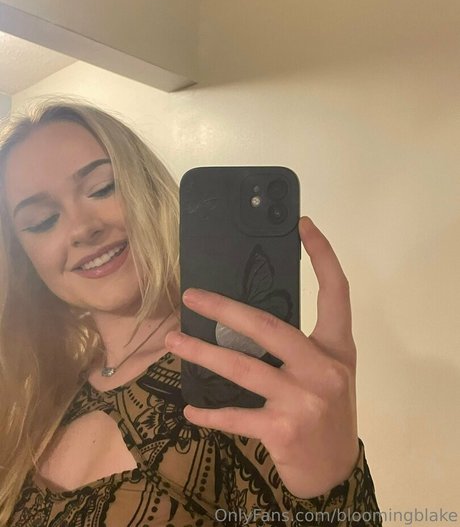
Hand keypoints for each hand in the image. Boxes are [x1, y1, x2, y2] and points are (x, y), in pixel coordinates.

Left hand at [165, 216, 358, 498]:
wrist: (336, 471)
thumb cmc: (329, 412)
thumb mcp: (326, 371)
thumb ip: (301, 345)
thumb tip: (246, 318)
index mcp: (337, 347)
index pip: (336, 291)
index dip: (322, 254)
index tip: (302, 224)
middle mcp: (323, 368)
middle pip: (268, 325)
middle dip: (224, 308)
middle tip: (191, 296)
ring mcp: (304, 399)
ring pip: (241, 367)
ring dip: (201, 353)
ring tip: (172, 342)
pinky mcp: (283, 429)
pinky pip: (236, 415)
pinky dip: (210, 412)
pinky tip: (190, 408)